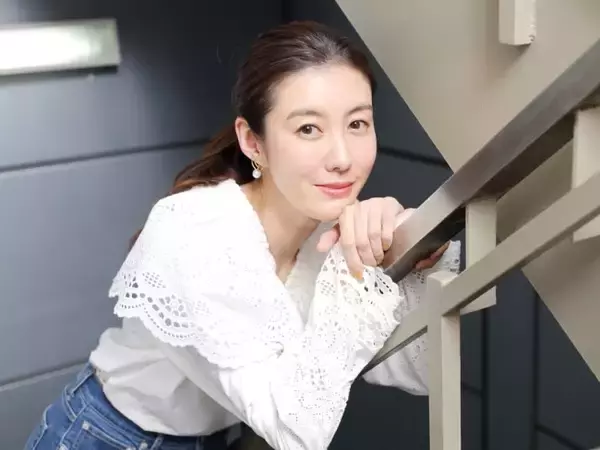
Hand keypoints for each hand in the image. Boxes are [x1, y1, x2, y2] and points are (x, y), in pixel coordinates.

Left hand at [317, 198, 449, 278]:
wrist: (387, 208)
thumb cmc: (365, 222)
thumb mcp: (347, 229)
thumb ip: (334, 238)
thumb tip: (320, 248)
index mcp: (345, 214)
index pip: (347, 241)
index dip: (352, 260)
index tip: (358, 273)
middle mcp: (358, 207)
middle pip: (360, 241)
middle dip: (367, 258)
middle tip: (371, 266)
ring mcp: (374, 204)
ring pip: (374, 236)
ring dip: (377, 252)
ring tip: (379, 258)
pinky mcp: (389, 205)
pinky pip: (387, 229)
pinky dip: (387, 242)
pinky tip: (387, 246)